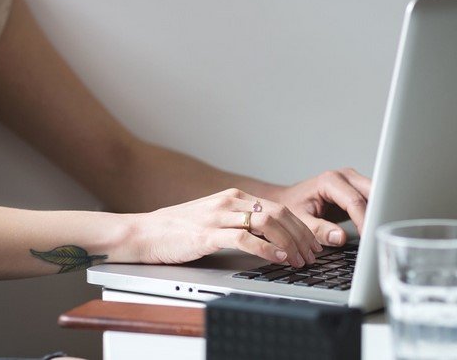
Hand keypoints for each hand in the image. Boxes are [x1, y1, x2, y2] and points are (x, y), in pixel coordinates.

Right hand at [131, 188, 321, 266]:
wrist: (144, 233)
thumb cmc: (178, 230)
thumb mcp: (214, 219)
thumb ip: (240, 223)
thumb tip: (269, 237)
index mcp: (234, 197)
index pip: (278, 208)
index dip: (300, 227)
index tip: (312, 243)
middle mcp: (229, 202)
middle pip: (278, 213)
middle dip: (301, 236)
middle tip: (312, 254)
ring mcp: (218, 217)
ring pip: (267, 223)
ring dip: (289, 243)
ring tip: (299, 259)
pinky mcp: (207, 235)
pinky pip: (244, 239)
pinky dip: (266, 249)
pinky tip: (278, 258)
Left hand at [268, 168, 370, 246]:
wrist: (286, 200)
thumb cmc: (291, 207)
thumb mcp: (300, 220)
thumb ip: (318, 230)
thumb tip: (340, 238)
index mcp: (330, 181)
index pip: (354, 201)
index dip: (364, 221)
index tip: (368, 238)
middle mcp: (344, 176)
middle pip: (371, 194)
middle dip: (377, 215)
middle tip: (378, 235)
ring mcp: (352, 181)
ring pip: (375, 195)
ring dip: (378, 213)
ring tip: (379, 232)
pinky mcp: (356, 189)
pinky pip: (372, 200)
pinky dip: (375, 212)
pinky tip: (374, 226)